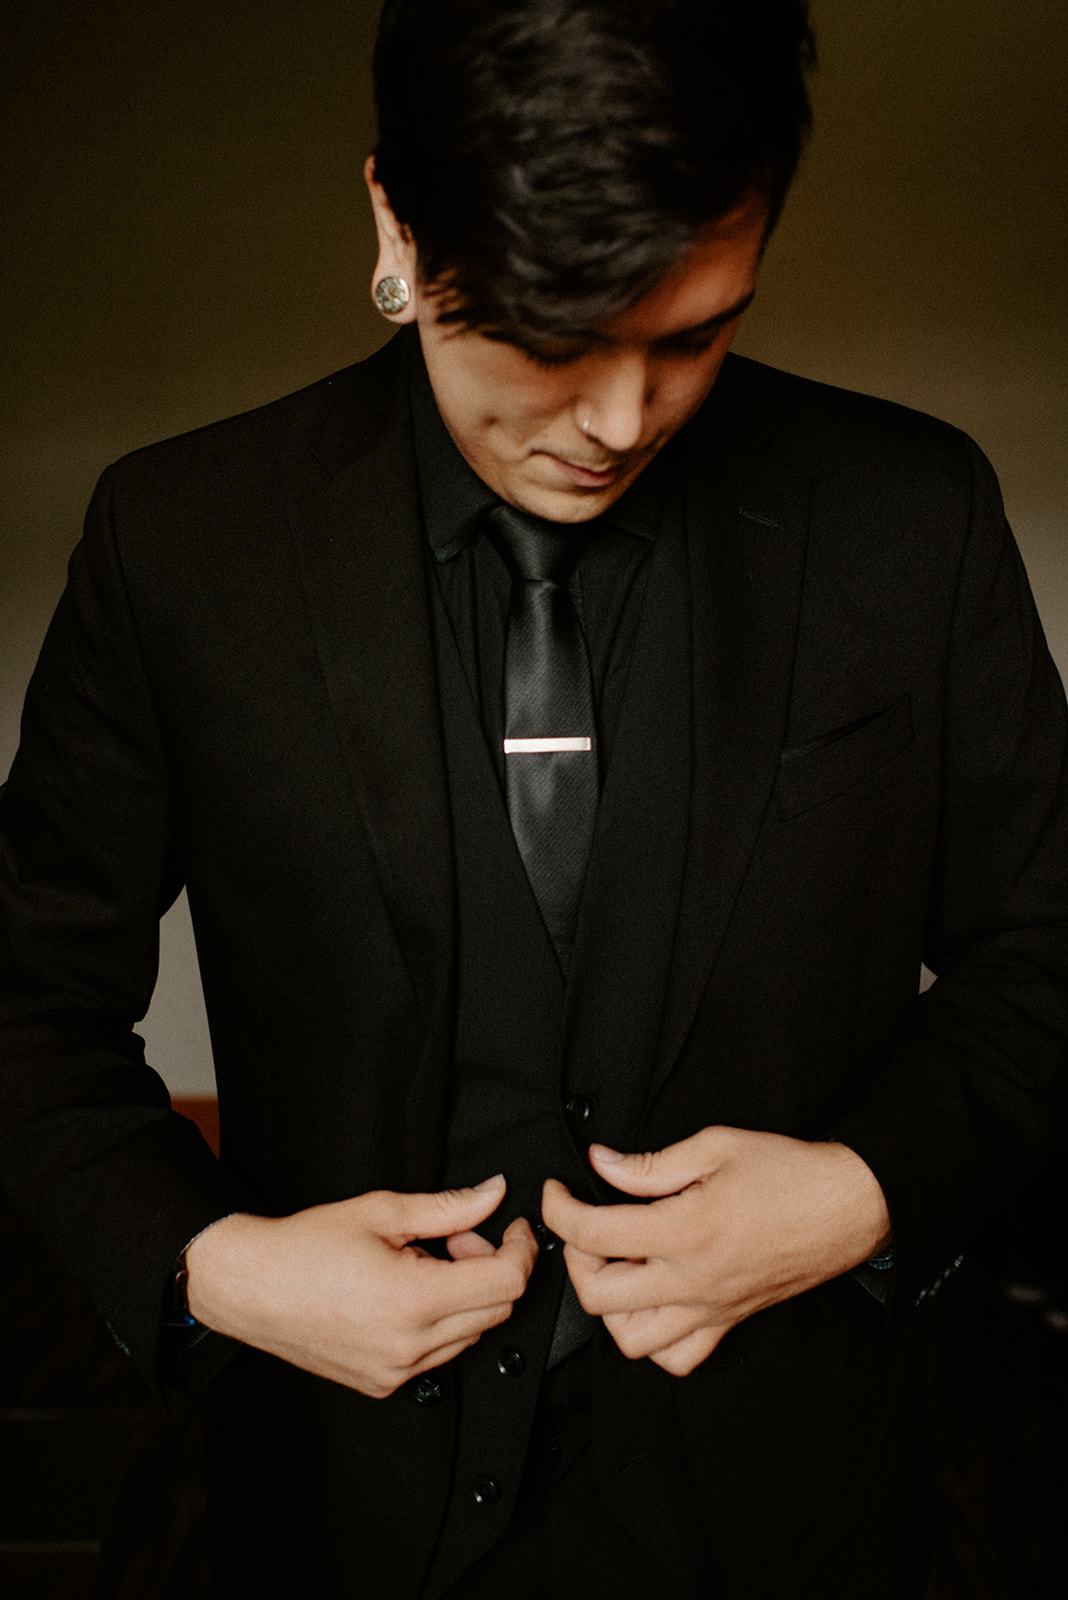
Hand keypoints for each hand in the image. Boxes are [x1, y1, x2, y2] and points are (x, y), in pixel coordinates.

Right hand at [185, 1174, 536, 1397]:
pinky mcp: (382, 1384)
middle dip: (490, 1266)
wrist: (250, 1286)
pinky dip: (440, 1321)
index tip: (513, 1228)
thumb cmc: (304, 1247)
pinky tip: (408, 1293)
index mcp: (413, 1301)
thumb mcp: (383, 1212)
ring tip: (425, 1263)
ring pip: (471, 1334)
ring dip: (466, 1296)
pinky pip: (438, 1353)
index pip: (506, 1283)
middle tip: (454, 1238)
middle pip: (496, 1310)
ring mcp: (395, 1372)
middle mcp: (409, 1347)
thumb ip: (448, 1206)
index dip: (520, 1249)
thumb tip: (493, 1194)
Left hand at [541, 1127, 889, 1376]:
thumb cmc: (790, 1175)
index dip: (559, 1210)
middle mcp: (694, 1279)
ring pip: (632, 1340)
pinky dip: (653, 1340)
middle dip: (575, 1258)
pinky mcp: (728, 1322)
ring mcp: (711, 1308)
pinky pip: (678, 1358)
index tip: (557, 1193)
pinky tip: (651, 1301)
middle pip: (599, 1296)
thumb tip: (603, 1164)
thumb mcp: (715, 1146)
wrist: (847, 1206)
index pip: (594, 1234)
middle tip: (583, 1227)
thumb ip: (651, 1162)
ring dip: (609, 1306)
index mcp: (686, 1230)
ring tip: (616, 1266)